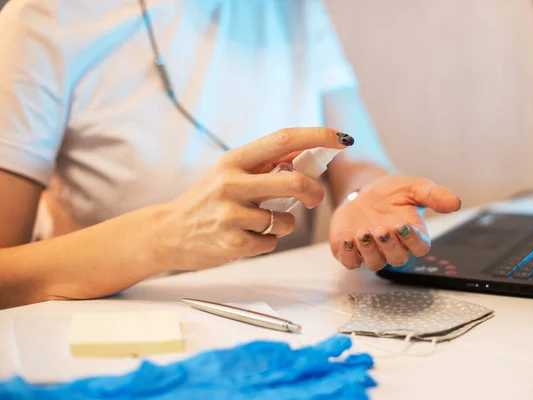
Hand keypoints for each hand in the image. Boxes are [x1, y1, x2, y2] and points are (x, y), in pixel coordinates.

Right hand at [154, 127, 351, 269]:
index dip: (317, 136)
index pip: (283, 139)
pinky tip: (246, 237)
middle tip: (314, 198)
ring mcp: (230, 214)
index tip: (341, 138)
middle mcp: (231, 183)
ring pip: (286, 220)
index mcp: (234, 160)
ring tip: (260, 223)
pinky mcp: (232, 243)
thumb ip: (265, 165)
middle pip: (294, 182)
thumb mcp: (229, 173)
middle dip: (314, 192)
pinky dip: (266, 242)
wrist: (167, 232)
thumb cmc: (205, 201)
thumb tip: (306, 154)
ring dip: (283, 224)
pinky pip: (271, 243)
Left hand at [329, 175, 460, 270]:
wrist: (365, 191)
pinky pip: (351, 262)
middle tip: (381, 230)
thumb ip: (434, 195)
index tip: (404, 226)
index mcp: (413, 235)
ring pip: (374, 263)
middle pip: (397, 258)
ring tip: (362, 232)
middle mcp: (394, 247)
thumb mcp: (414, 187)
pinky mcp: (352, 251)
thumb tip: (455, 203)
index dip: (413, 240)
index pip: (419, 247)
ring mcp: (372, 251)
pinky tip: (347, 240)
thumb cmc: (393, 192)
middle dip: (389, 246)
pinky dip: (349, 255)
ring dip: (368, 250)